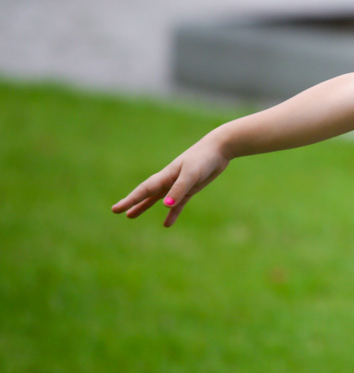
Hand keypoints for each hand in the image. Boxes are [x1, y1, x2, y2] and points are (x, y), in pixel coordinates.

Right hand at [110, 135, 230, 227]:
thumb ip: (179, 189)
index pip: (143, 190)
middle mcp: (169, 180)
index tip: (115, 209)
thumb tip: (165, 205)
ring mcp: (179, 185)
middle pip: (147, 194)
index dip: (130, 200)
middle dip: (132, 202)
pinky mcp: (190, 189)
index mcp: (166, 176)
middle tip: (118, 211)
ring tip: (131, 215)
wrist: (219, 149)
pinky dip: (172, 213)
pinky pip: (178, 204)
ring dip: (145, 206)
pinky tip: (167, 224)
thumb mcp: (191, 174)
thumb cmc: (203, 158)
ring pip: (158, 199)